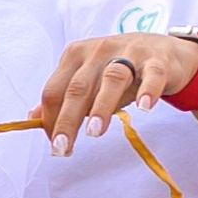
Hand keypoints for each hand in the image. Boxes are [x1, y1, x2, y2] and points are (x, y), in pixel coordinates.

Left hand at [35, 29, 197, 154]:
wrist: (163, 50)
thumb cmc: (121, 68)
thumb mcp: (89, 79)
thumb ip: (64, 97)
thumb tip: (34, 118)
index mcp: (76, 54)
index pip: (55, 89)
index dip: (51, 119)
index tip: (56, 145)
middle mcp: (99, 50)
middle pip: (78, 87)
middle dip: (68, 119)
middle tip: (63, 147)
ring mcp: (129, 53)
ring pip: (112, 79)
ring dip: (101, 106)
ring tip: (94, 132)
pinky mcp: (157, 61)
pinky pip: (152, 75)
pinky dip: (147, 91)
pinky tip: (143, 108)